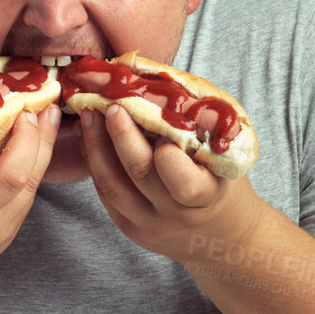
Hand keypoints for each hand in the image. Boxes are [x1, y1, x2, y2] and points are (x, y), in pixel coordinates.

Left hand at [79, 103, 266, 264]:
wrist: (221, 234)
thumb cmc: (223, 179)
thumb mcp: (224, 152)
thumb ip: (196, 120)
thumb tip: (155, 79)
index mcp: (207, 197)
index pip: (184, 182)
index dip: (168, 154)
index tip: (160, 123)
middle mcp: (176, 215)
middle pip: (140, 174)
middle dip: (121, 134)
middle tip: (109, 103)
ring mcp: (149, 225)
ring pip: (112, 185)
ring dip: (96, 146)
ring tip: (89, 115)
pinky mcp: (129, 227)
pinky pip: (105, 193)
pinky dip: (95, 161)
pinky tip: (90, 136)